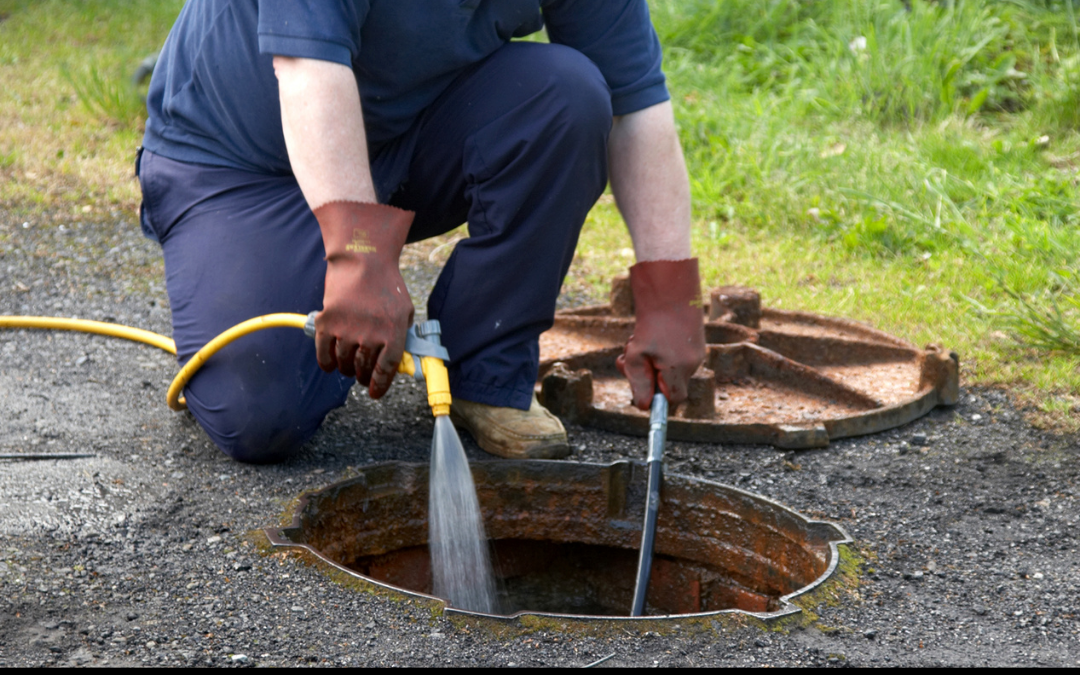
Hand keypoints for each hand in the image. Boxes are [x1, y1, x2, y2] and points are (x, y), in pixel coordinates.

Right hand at [312, 201, 414, 398]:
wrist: (362, 259)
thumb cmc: (386, 285)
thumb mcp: (405, 311)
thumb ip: (402, 337)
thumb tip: (399, 364)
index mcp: (394, 332)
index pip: (386, 370)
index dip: (379, 386)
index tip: (374, 393)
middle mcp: (371, 335)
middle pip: (363, 369)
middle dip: (362, 377)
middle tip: (362, 376)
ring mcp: (347, 330)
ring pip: (344, 363)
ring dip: (346, 368)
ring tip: (349, 364)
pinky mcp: (327, 323)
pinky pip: (324, 354)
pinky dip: (327, 363)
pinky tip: (331, 364)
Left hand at [616, 258, 705, 409]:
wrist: (670, 292)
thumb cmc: (650, 325)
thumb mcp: (636, 356)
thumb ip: (639, 383)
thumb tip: (644, 406)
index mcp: (679, 370)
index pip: (673, 400)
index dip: (658, 398)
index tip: (642, 387)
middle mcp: (692, 364)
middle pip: (669, 385)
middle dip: (647, 376)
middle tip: (627, 359)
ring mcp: (696, 353)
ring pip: (669, 369)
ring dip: (650, 361)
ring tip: (636, 341)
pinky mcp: (695, 344)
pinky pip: (675, 357)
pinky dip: (660, 352)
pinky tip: (651, 334)